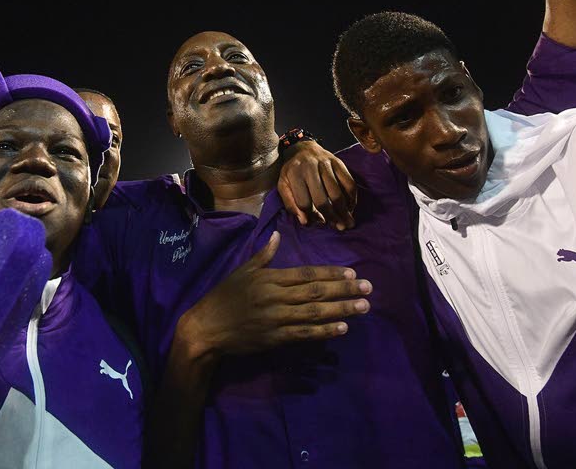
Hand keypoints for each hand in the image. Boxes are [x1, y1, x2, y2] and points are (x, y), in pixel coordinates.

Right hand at [175, 232, 370, 358]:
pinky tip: (342, 329)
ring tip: (362, 307)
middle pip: (315, 292)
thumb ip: (264, 255)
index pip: (306, 274)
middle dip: (344, 290)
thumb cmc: (224, 296)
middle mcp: (275, 296)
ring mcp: (275, 319)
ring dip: (341, 310)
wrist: (207, 328)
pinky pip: (303, 334)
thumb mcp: (242, 271)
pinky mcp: (274, 339)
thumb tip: (279, 235)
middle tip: (368, 288)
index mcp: (269, 278)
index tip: (352, 273)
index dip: (330, 273)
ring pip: (314, 313)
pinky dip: (323, 331)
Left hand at [277, 141, 356, 228]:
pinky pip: (349, 182)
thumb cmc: (293, 171)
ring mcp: (326, 164)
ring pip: (337, 192)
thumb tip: (305, 221)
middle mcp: (310, 168)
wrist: (304, 149)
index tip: (317, 223)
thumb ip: (290, 204)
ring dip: (344, 210)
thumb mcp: (283, 185)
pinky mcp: (338, 162)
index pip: (303, 202)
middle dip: (331, 216)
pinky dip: (352, 197)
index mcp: (294, 174)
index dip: (310, 216)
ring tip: (348, 222)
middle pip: (322, 199)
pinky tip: (351, 207)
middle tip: (339, 228)